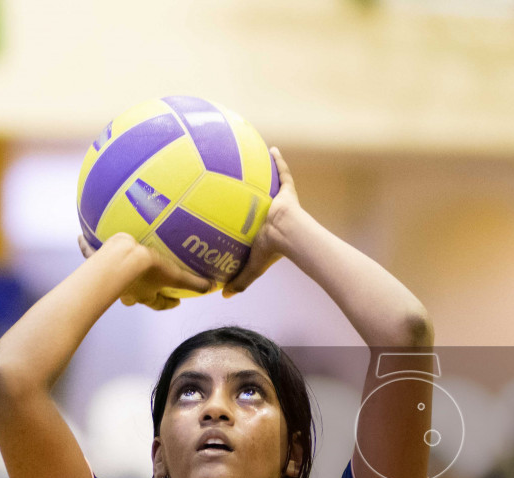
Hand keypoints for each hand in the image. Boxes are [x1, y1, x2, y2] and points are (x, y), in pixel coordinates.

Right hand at [78, 232, 212, 309]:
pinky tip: (81, 237)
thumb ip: (193, 282)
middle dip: (139, 292)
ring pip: (110, 275)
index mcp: (144, 293)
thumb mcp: (174, 275)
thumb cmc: (147, 269)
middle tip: (146, 284)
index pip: (158, 303)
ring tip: (112, 260)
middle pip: (133, 295)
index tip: (175, 301)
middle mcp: (126, 289)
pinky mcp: (97, 260)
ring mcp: (110, 276)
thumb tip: (211, 287)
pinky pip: (89, 253)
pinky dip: (85, 246)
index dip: (167, 303)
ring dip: (111, 270)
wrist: (120, 258)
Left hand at [224, 147, 302, 296]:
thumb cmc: (273, 249)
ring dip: (265, 173)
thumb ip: (240, 279)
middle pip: (261, 200)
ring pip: (270, 184)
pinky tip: (271, 147)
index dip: (247, 219)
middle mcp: (271, 213)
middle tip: (240, 185)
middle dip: (254, 194)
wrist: (289, 234)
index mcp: (264, 229)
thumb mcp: (253, 265)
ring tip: (252, 158)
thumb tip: (225, 295)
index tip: (238, 215)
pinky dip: (279, 160)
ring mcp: (279, 200)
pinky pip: (283, 172)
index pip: (254, 223)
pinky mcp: (287, 191)